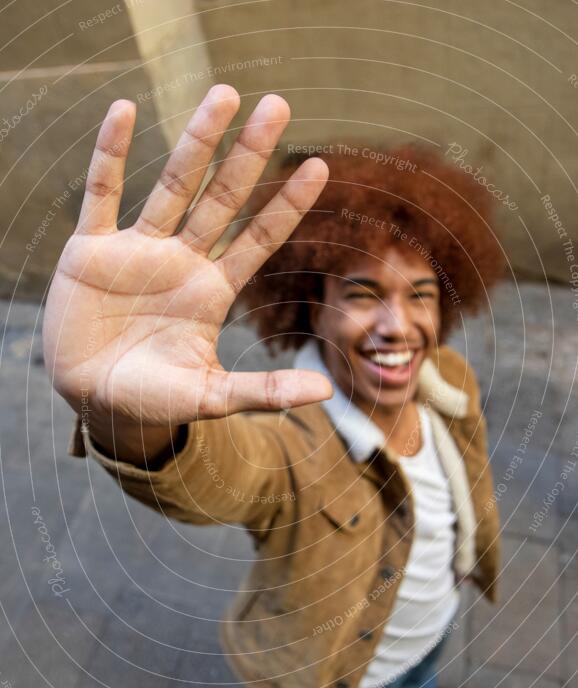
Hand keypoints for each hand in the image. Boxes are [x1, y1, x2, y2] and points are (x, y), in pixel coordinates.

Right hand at [43, 85, 331, 428]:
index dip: (286, 205)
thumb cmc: (154, 400)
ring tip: (224, 94)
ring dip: (195, 141)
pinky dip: (109, 154)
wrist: (94, 402)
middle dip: (248, 154)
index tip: (319, 166)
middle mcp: (181, 262)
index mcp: (212, 291)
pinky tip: (124, 111)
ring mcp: (137, 252)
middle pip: (221, 199)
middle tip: (278, 105)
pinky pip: (101, 194)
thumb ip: (265, 390)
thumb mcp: (211, 397)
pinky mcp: (91, 251)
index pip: (257, 239)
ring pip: (171, 186)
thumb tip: (327, 390)